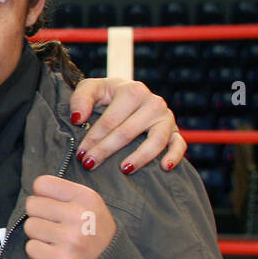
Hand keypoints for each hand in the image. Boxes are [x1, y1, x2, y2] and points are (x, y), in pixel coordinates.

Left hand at [24, 175, 116, 258]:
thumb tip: (34, 191)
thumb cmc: (94, 233)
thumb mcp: (90, 205)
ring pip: (30, 226)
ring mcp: (71, 240)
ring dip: (39, 235)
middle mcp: (80, 216)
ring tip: (58, 241)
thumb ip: (63, 193)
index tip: (53, 205)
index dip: (43, 196)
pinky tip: (56, 253)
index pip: (42, 184)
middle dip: (40, 216)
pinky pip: (30, 247)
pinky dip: (39, 252)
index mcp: (87, 198)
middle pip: (32, 205)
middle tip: (56, 226)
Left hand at [68, 77, 185, 173]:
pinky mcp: (175, 130)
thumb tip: (78, 119)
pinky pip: (179, 144)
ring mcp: (166, 117)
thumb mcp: (90, 89)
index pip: (110, 120)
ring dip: (140, 157)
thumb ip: (81, 99)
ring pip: (156, 140)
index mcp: (132, 91)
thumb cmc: (106, 95)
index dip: (93, 138)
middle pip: (128, 132)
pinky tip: (164, 167)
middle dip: (106, 150)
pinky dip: (174, 156)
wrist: (128, 95)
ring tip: (124, 169)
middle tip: (89, 165)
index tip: (80, 154)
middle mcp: (153, 102)